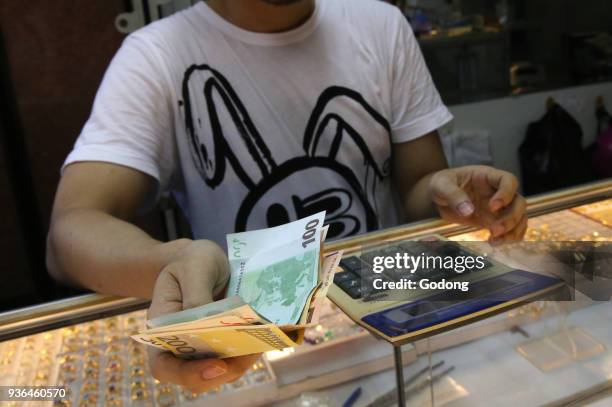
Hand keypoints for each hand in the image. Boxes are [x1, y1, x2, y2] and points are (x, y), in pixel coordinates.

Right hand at [146, 239, 259, 393]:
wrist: (200, 258)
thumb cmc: (190, 260)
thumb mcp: (193, 267)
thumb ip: (197, 294)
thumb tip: (210, 322)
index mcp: (162, 327)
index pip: (164, 365)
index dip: (187, 374)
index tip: (216, 366)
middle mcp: (180, 343)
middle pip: (196, 376)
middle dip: (224, 371)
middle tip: (250, 352)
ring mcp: (203, 345)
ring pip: (220, 371)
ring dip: (242, 362)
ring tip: (262, 342)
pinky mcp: (223, 341)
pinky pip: (235, 357)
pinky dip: (250, 351)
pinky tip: (266, 336)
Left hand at [429, 166, 526, 243]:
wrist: (438, 197)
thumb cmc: (441, 184)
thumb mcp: (441, 185)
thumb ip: (453, 195)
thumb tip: (467, 210)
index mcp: (487, 176)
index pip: (508, 180)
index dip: (506, 194)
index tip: (492, 207)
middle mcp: (497, 191)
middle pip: (519, 202)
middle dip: (512, 217)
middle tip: (495, 229)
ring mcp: (498, 207)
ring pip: (519, 217)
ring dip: (512, 231)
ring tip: (496, 241)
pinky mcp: (493, 221)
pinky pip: (510, 229)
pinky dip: (507, 238)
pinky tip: (494, 243)